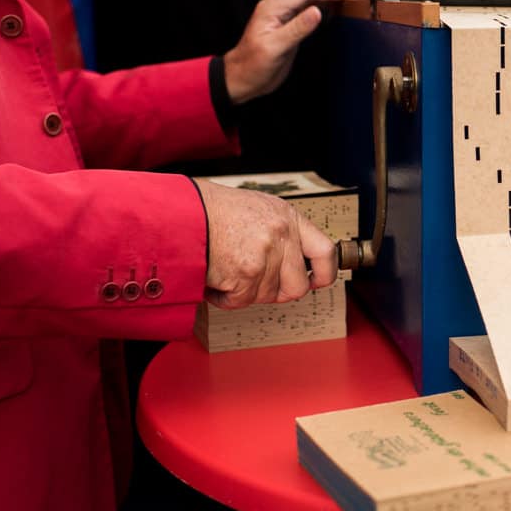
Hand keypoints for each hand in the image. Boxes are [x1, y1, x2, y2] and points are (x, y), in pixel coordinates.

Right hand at [196, 179, 338, 308]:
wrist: (184, 211)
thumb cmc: (216, 210)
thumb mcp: (260, 209)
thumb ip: (283, 233)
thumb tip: (296, 263)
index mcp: (289, 219)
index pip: (326, 252)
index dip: (325, 273)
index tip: (316, 281)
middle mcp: (281, 236)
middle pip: (297, 286)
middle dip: (277, 292)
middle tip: (256, 281)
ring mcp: (264, 256)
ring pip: (266, 296)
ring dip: (245, 291)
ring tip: (229, 269)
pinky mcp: (244, 275)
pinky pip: (241, 301)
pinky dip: (225, 297)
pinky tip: (216, 278)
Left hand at [223, 0, 357, 104]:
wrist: (241, 77)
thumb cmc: (253, 66)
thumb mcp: (274, 50)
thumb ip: (297, 29)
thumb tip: (317, 11)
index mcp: (272, 8)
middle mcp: (277, 4)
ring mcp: (282, 10)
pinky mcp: (288, 19)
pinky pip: (307, 0)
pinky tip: (333, 6)